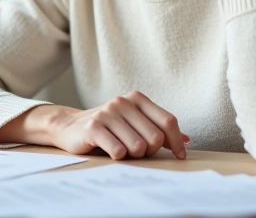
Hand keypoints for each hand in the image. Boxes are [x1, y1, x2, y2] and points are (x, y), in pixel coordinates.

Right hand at [48, 91, 189, 159]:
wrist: (69, 127)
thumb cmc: (108, 129)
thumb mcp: (133, 123)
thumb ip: (158, 129)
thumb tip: (187, 141)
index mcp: (137, 99)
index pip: (168, 121)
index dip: (176, 142)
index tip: (179, 156)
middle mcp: (123, 102)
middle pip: (155, 138)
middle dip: (150, 152)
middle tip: (137, 153)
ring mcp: (107, 113)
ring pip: (138, 147)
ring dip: (133, 156)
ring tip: (121, 150)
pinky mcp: (93, 127)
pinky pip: (118, 150)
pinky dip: (118, 156)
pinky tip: (111, 152)